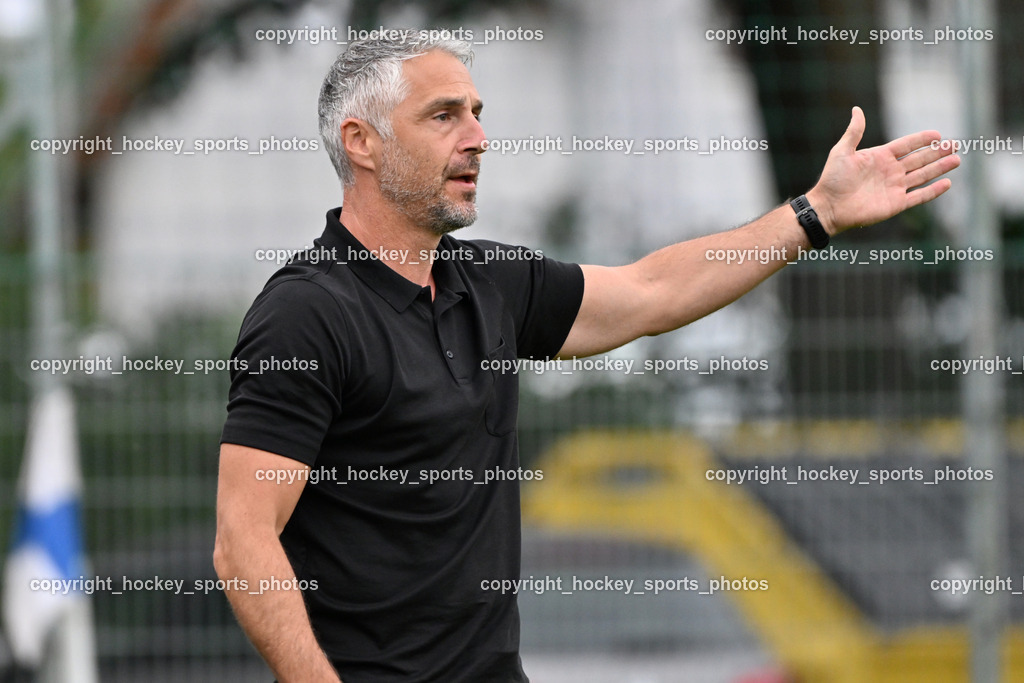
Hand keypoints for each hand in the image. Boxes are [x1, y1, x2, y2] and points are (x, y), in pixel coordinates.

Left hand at [805, 106, 960, 235]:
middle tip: (954, 145)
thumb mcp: (842, 151)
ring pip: (923, 175)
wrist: (828, 207)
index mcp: (879, 157)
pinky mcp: (896, 204)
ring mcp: (894, 188)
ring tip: (956, 159)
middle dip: (937, 152)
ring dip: (940, 168)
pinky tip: (947, 183)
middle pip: (919, 159)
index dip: (922, 139)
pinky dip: (933, 191)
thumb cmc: (832, 179)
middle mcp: (890, 171)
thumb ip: (854, 131)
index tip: (937, 134)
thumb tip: (857, 109)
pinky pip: (919, 196)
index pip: (906, 145)